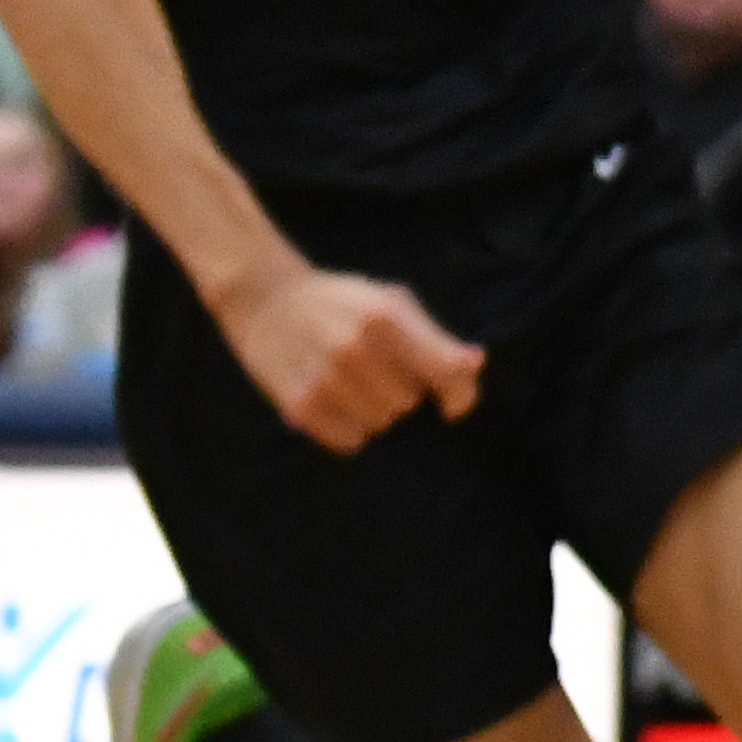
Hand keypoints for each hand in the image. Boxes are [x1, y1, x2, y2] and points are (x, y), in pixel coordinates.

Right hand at [211, 261, 483, 454]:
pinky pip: (349, 441)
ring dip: (375, 411)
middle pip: (409, 402)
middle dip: (403, 391)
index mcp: (386, 317)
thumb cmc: (340, 301)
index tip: (455, 406)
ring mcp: (325, 379)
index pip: (444, 370)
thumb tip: (475, 364)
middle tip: (379, 371)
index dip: (460, 393)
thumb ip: (433, 337)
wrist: (266, 300)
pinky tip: (337, 403)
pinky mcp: (298, 406)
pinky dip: (349, 429)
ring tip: (355, 384)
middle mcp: (355, 349)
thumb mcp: (390, 302)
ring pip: (380, 424)